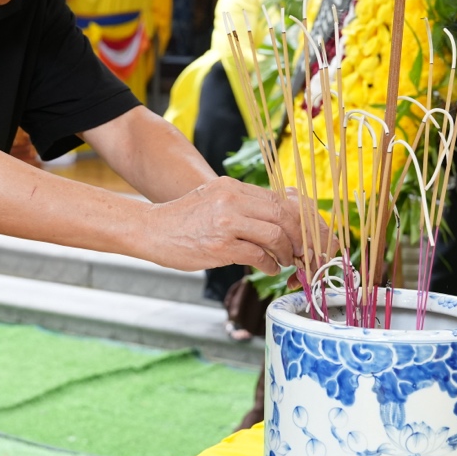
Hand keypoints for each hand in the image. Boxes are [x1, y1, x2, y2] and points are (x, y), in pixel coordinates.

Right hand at [145, 177, 331, 275]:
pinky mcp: (220, 246)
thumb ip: (245, 204)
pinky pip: (258, 255)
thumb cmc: (185, 220)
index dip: (299, 219)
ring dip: (287, 252)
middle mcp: (231, 200)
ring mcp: (226, 222)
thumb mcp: (216, 199)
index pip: (280, 199)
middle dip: (300, 237)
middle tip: (303, 251)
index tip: (305, 234)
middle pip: (283, 215)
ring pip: (275, 235)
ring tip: (286, 261)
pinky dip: (270, 265)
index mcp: (233, 187)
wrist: (151, 230)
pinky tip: (270, 268)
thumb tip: (282, 213)